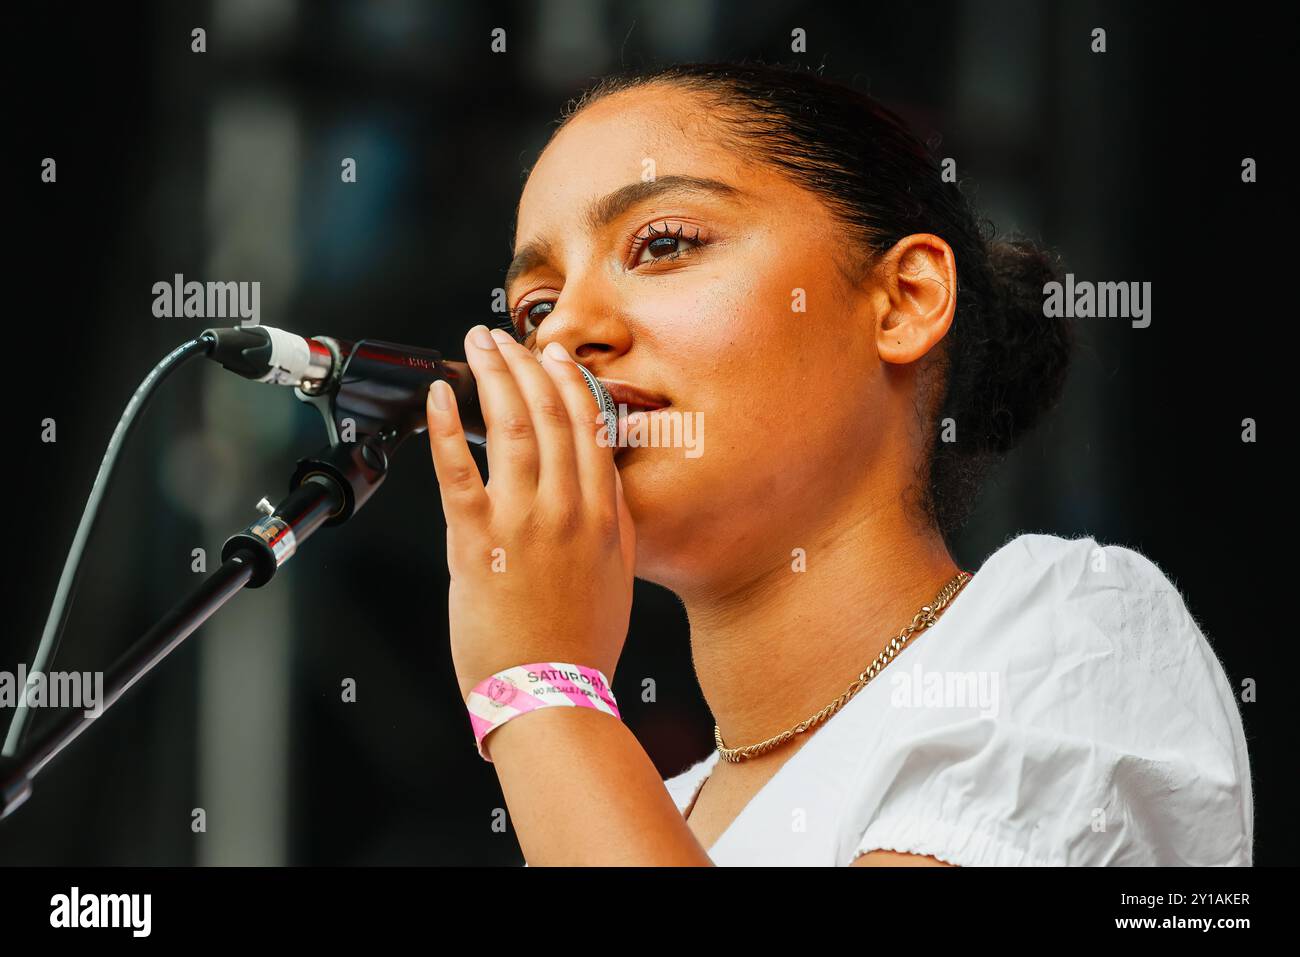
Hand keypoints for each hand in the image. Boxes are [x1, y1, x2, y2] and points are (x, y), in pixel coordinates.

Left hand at [425, 325, 635, 704]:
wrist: (551, 694)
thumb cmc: (581, 644)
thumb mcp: (616, 574)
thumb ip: (613, 520)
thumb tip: (604, 477)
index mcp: (603, 515)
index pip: (589, 428)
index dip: (570, 382)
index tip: (554, 355)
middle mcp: (567, 509)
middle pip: (549, 415)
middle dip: (525, 365)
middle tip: (503, 336)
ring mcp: (522, 522)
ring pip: (510, 428)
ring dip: (493, 378)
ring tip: (476, 347)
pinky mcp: (477, 542)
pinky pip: (459, 470)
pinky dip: (449, 427)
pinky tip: (441, 396)